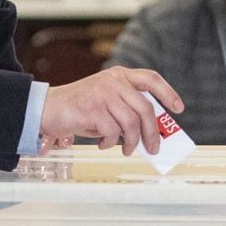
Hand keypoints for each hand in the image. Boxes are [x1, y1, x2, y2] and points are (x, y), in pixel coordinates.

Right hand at [39, 66, 183, 156]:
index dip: (167, 93)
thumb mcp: (106, 103)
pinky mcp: (93, 108)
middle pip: (145, 108)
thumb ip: (126, 110)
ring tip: (126, 150)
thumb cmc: (78, 110)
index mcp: (119, 75)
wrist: (46, 109)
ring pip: (131, 123)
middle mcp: (113, 81)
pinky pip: (112, 131)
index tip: (179, 109)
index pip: (150, 79)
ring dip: (132, 142)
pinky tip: (102, 144)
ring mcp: (103, 93)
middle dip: (152, 132)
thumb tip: (150, 133)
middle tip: (154, 148)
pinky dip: (110, 143)